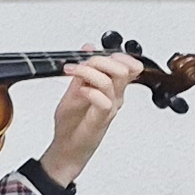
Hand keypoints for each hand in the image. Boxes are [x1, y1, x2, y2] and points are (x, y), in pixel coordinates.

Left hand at [35, 55, 142, 185]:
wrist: (66, 146)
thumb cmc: (72, 123)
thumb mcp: (74, 88)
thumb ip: (83, 69)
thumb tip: (89, 47)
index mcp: (113, 88)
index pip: (128, 64)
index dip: (115, 55)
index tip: (92, 54)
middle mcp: (115, 96)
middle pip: (122, 69)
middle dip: (99, 61)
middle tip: (81, 64)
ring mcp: (110, 107)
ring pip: (110, 81)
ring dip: (88, 73)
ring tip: (73, 73)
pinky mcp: (102, 119)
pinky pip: (104, 101)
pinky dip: (90, 92)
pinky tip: (80, 92)